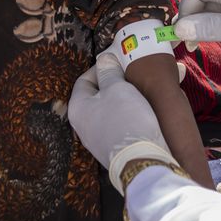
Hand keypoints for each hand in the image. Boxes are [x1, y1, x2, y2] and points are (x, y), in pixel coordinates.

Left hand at [69, 55, 174, 192]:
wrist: (143, 161)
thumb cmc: (127, 120)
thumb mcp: (118, 88)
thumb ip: (109, 72)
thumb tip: (103, 59)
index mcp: (77, 109)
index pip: (83, 80)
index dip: (100, 68)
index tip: (117, 63)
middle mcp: (81, 126)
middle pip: (94, 96)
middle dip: (111, 84)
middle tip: (129, 77)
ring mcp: (96, 140)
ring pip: (106, 111)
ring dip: (119, 100)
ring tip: (136, 92)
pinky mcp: (111, 149)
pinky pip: (115, 125)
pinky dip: (124, 115)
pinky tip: (139, 112)